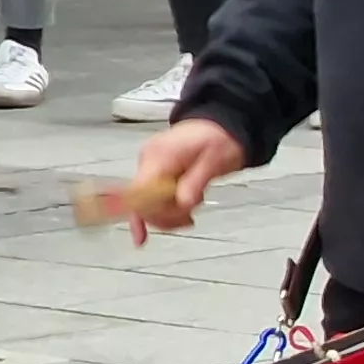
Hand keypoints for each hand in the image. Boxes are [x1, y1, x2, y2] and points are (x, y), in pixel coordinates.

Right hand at [127, 119, 244, 239]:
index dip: (152, 208)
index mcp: (160, 156)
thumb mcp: (215, 160)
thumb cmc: (221, 139)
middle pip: (143, 200)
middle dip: (166, 215)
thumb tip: (183, 203)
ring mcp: (150, 169)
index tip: (174, 216)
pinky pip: (149, 199)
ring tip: (189, 216)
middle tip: (190, 218)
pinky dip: (150, 216)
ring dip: (168, 215)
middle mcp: (148, 162)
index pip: (141, 189)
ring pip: (147, 204)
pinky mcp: (156, 175)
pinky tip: (141, 237)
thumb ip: (197, 181)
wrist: (222, 126)